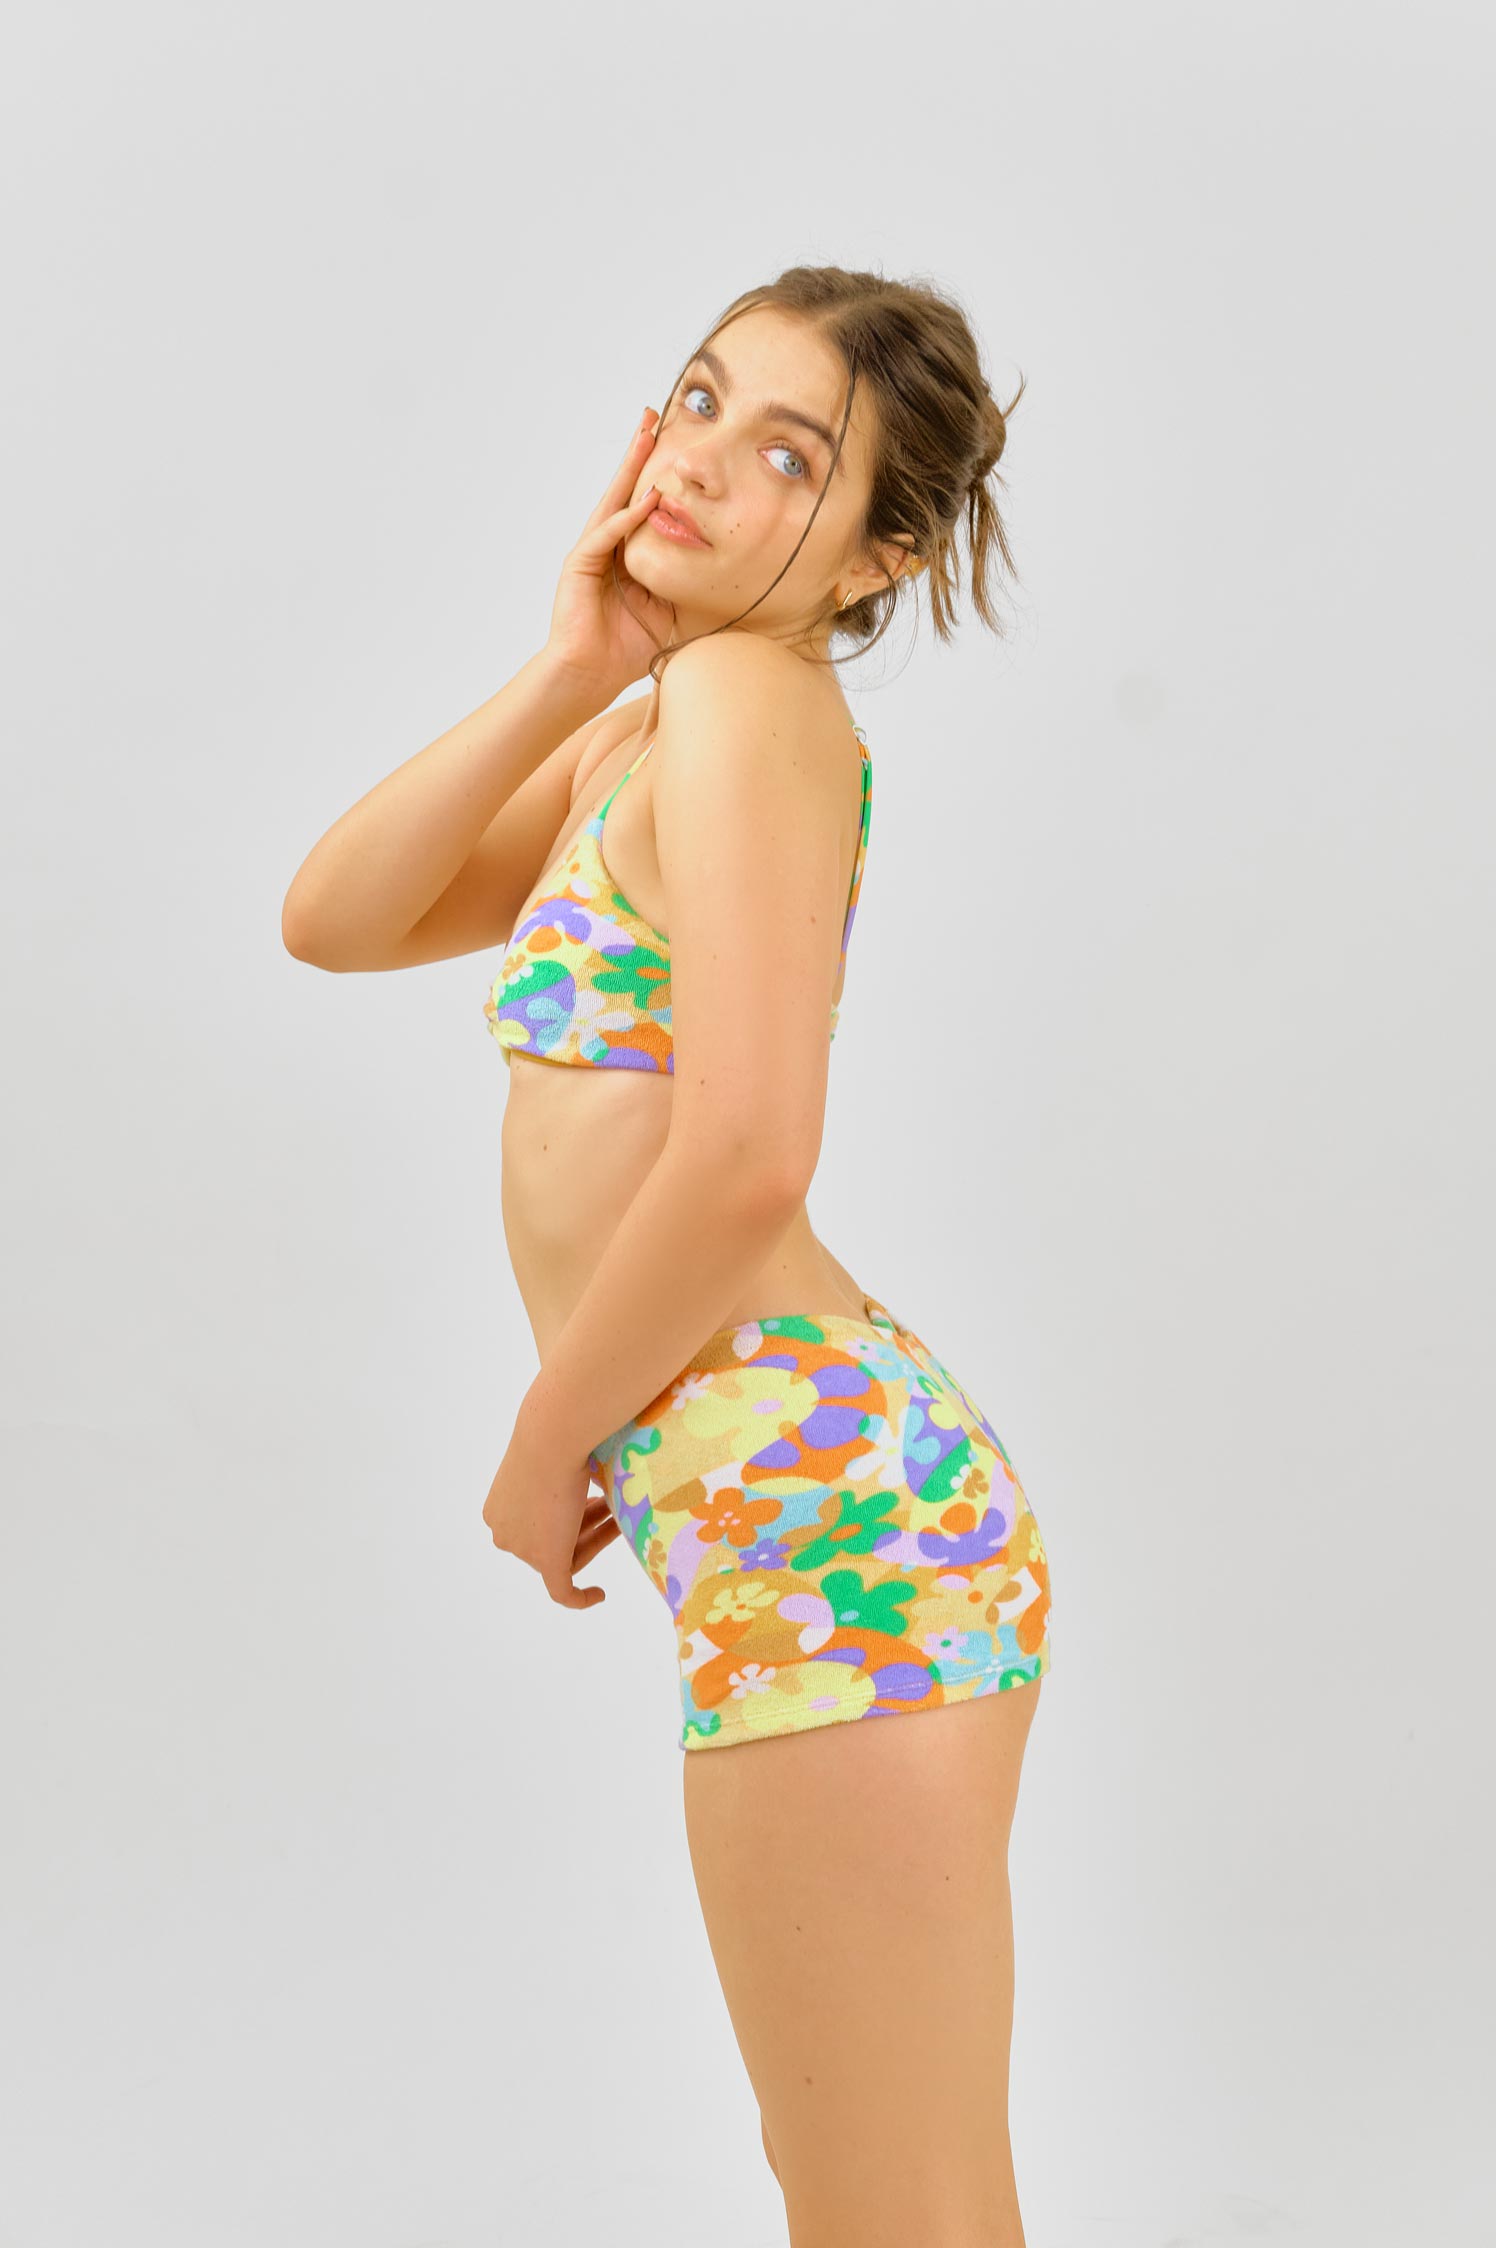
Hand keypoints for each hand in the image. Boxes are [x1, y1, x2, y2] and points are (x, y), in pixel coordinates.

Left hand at [481, 1417, 620, 1609]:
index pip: (538, 1527)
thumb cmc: (556, 1436)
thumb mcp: (553, 1461)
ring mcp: (522, 1549)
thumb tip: (588, 1474)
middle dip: (587, 1525)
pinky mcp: (546, 1560)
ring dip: (597, 1538)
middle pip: (553, 1542)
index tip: (596, 1500)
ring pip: (566, 1556)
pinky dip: (580, 1598)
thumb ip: (563, 1478)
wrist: (553, 1435)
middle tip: (616, 1508)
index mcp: (498, 1510)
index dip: (572, 1516)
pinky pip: (562, 1591)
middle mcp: (504, 1532)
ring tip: (622, 1521)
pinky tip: (600, 1595)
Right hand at [544, 408, 677, 703]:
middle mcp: (606, 545)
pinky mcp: (579, 566)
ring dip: (629, 469)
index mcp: (626, 552)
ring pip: (613, 501)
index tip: (674, 443)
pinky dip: (626, 519)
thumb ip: (687, 584)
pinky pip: (606, 536)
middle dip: (638, 453)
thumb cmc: (628, 648)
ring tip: (645, 437)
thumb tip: (729, 574)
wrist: (591, 674)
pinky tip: (646, 501)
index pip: (643, 504)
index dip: (656, 474)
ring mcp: (591, 552)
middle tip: (652, 416)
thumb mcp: (671, 611)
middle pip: (624, 489)